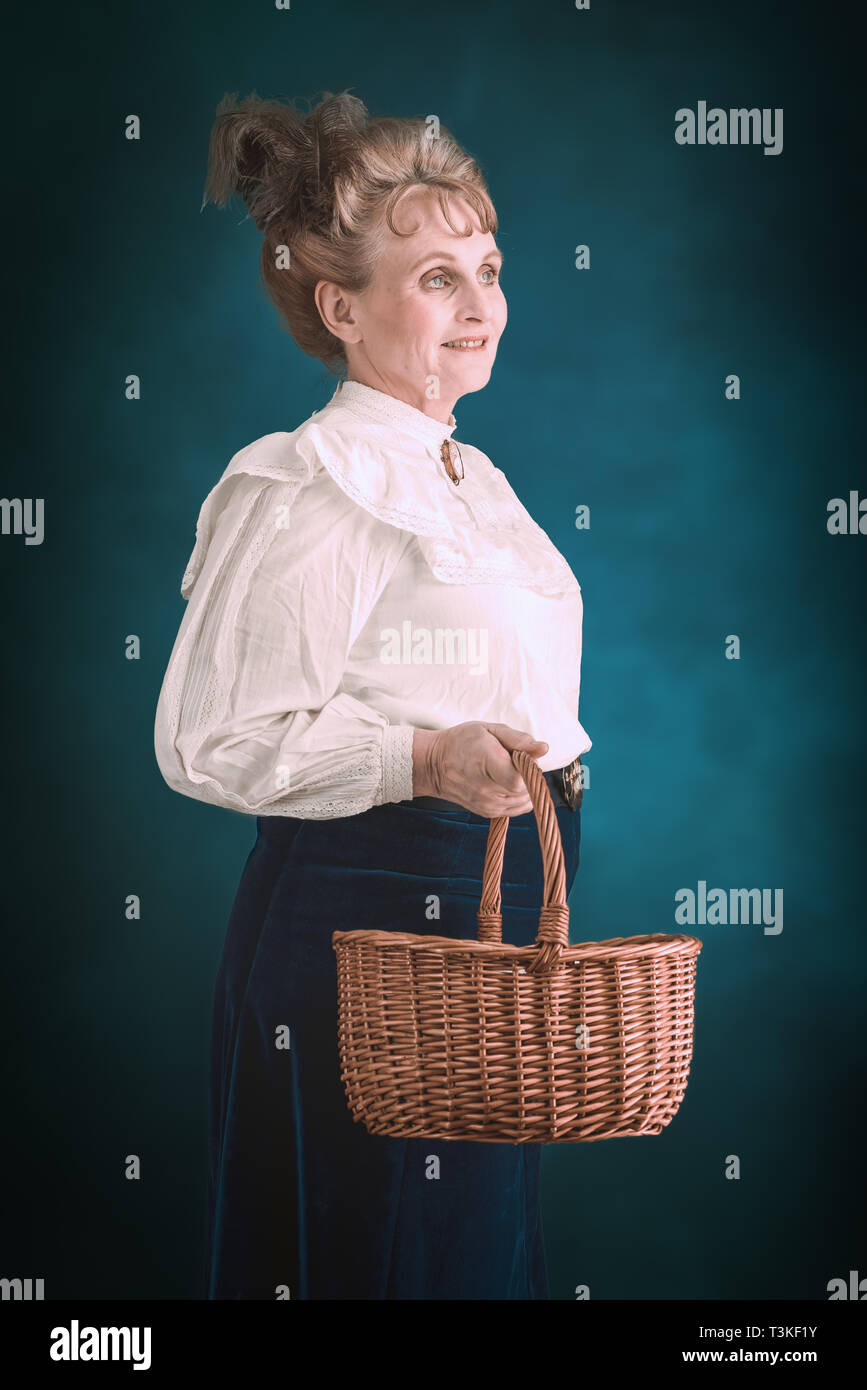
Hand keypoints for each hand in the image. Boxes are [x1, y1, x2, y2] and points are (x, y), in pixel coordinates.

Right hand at [412, 721, 547, 816]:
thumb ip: (518, 739)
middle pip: (526, 790)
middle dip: (528, 775)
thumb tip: (544, 748)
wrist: (434, 765)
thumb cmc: (461, 742)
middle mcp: (486, 788)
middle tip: (514, 761)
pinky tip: (507, 783)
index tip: (521, 756)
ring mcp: (486, 804)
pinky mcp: (488, 812)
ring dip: (525, 787)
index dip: (529, 767)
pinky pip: (518, 808)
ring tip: (507, 772)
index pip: (520, 779)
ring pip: (525, 801)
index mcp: (486, 763)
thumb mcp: (489, 730)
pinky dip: (519, 797)